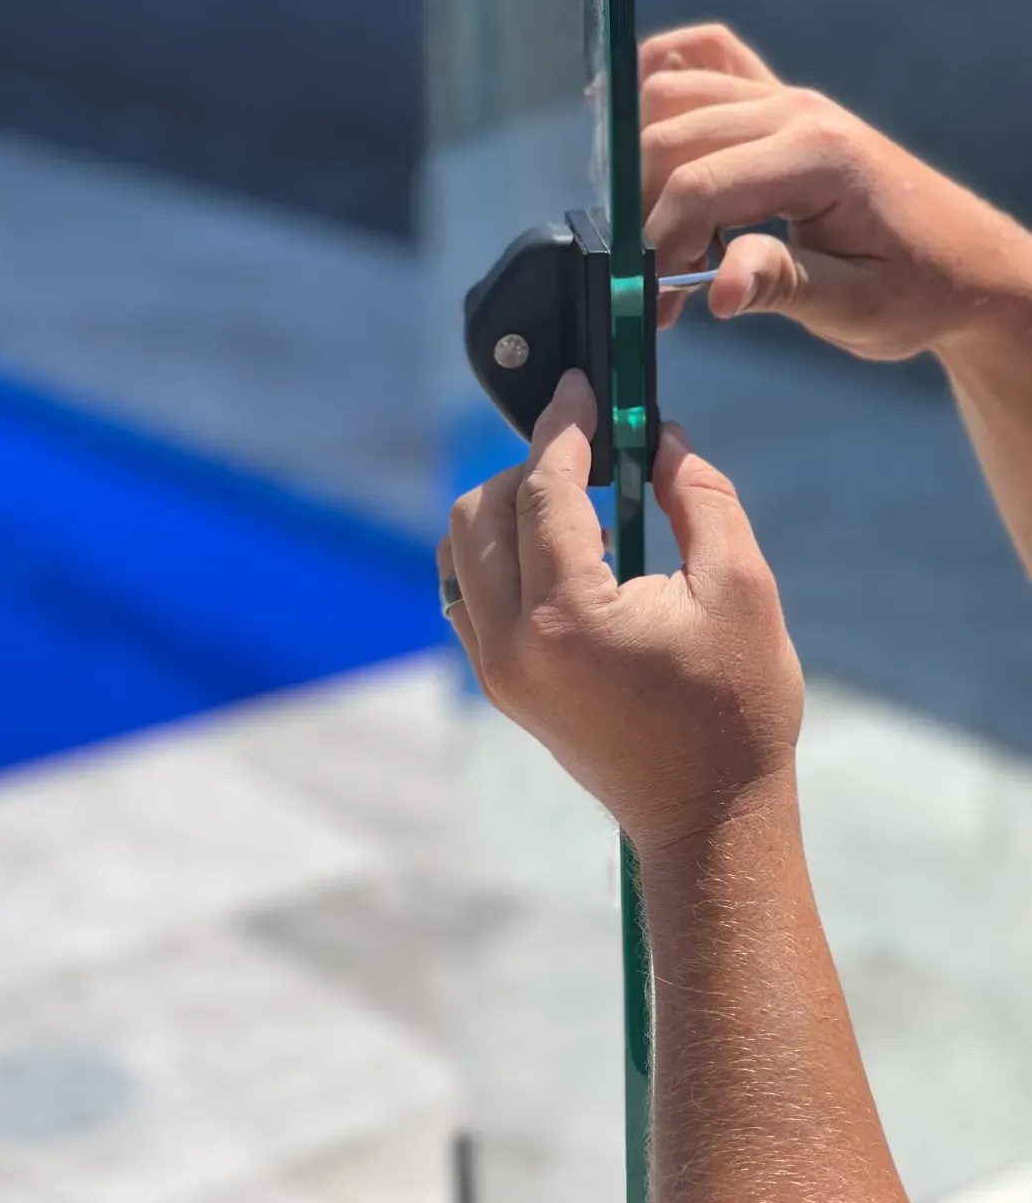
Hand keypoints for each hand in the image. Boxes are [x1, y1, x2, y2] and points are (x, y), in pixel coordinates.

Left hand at [438, 370, 802, 853]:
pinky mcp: (498, 682)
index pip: (542, 489)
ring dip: (508, 505)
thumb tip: (660, 437)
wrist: (705, 817)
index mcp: (568, 616)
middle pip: (483, 509)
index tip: (581, 386)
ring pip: (462, 547)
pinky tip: (557, 548)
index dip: (563, 427)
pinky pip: (466, 589)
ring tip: (577, 500)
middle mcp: (510, 641)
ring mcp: (494, 666)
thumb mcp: (741, 589)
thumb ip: (700, 497)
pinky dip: (497, 551)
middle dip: (532, 465)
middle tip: (592, 451)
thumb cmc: (736, 709)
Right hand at [640, 23, 1030, 360]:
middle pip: (670, 135)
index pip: (699, 184)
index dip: (660, 244)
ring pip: (671, 93)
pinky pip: (709, 58)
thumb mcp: (851, 307)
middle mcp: (796, 109)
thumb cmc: (913, 292)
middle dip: (645, 212)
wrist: (967, 267)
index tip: (656, 302)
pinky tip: (638, 122)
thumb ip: (780, 286)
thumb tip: (716, 291)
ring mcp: (787, 95)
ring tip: (661, 232)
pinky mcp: (780, 101)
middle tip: (657, 283)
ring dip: (643, 163)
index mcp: (818, 156)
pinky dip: (663, 75)